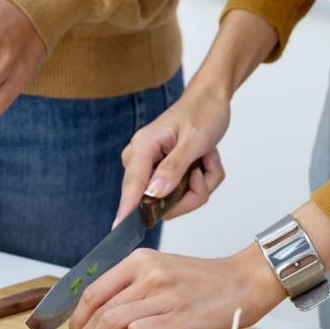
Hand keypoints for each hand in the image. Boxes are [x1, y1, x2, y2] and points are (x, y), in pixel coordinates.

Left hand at [63, 242, 287, 328]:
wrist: (245, 281)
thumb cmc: (203, 283)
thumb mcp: (161, 275)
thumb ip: (131, 295)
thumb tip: (102, 327)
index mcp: (137, 261)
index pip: (91, 291)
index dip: (76, 319)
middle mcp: (146, 273)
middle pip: (96, 309)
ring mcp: (162, 294)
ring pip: (110, 322)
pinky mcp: (179, 317)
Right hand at [113, 88, 229, 227]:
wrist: (210, 100)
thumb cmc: (202, 113)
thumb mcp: (194, 140)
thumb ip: (174, 168)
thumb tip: (153, 193)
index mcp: (143, 147)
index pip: (132, 184)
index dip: (127, 208)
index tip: (118, 228)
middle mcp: (142, 159)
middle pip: (157, 200)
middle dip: (190, 192)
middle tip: (204, 170)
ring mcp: (152, 169)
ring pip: (174, 201)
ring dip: (199, 185)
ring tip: (206, 159)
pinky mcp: (163, 175)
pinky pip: (183, 194)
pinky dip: (201, 181)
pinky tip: (204, 160)